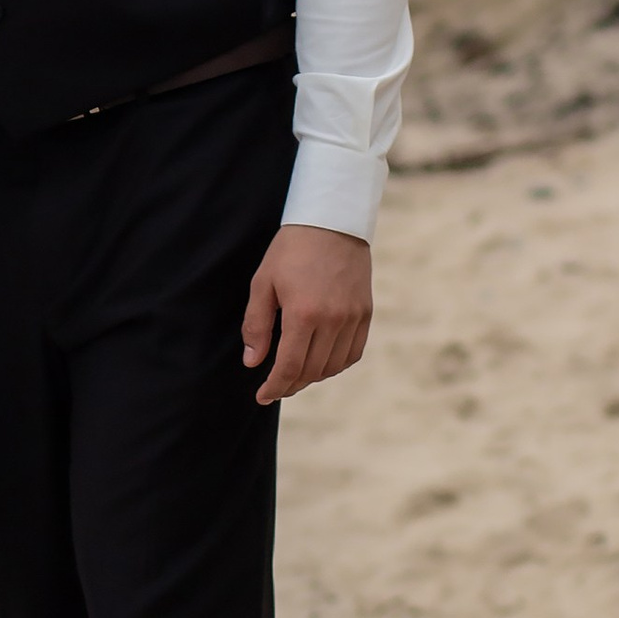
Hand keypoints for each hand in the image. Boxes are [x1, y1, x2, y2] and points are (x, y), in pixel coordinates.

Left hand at [241, 226, 371, 403]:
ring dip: (313, 377)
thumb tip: (253, 362)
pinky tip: (321, 361)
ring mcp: (353, 318)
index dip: (275, 387)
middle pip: (312, 371)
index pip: (290, 367)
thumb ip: (257, 326)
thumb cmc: (291, 250)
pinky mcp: (365, 313)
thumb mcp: (263, 283)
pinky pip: (353, 353)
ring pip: (333, 366)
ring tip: (295, 374)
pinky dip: (336, 364)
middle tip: (275, 387)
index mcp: (304, 314)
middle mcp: (333, 320)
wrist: (332, 221)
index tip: (263, 396)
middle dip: (291, 385)